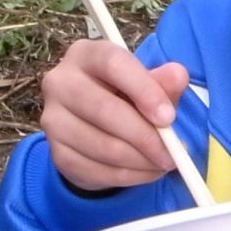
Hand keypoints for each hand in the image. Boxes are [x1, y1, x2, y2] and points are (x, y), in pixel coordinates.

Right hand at [38, 39, 190, 190]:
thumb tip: (178, 75)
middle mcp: (60, 82)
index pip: (113, 64)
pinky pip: (96, 170)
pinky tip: (146, 171)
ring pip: (102, 145)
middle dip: (146, 136)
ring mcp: (52, 119)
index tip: (169, 117)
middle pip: (105, 109)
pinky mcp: (56, 152)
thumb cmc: (127, 94)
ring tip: (164, 162)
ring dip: (140, 161)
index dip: (144, 90)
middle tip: (173, 152)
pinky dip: (128, 176)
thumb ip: (164, 81)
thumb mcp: (148, 83)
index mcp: (86, 54)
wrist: (96, 124)